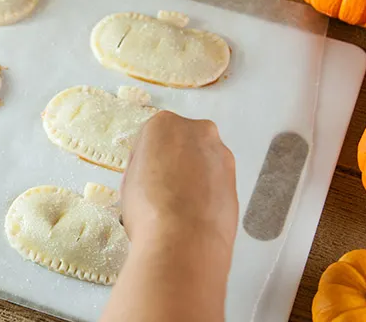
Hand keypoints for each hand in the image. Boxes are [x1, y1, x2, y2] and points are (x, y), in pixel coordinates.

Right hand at [102, 112, 236, 321]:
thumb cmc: (147, 207)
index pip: (150, 138)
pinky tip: (194, 216)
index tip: (141, 180)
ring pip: (201, 163)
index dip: (144, 161)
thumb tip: (152, 172)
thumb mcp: (129, 180)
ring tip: (178, 208)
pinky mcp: (236, 181)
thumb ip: (144, 165)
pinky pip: (215, 183)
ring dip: (192, 178)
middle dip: (173, 162)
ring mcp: (222, 155)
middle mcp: (198, 131)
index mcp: (164, 124)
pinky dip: (206, 194)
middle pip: (181, 144)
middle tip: (160, 191)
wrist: (185, 241)